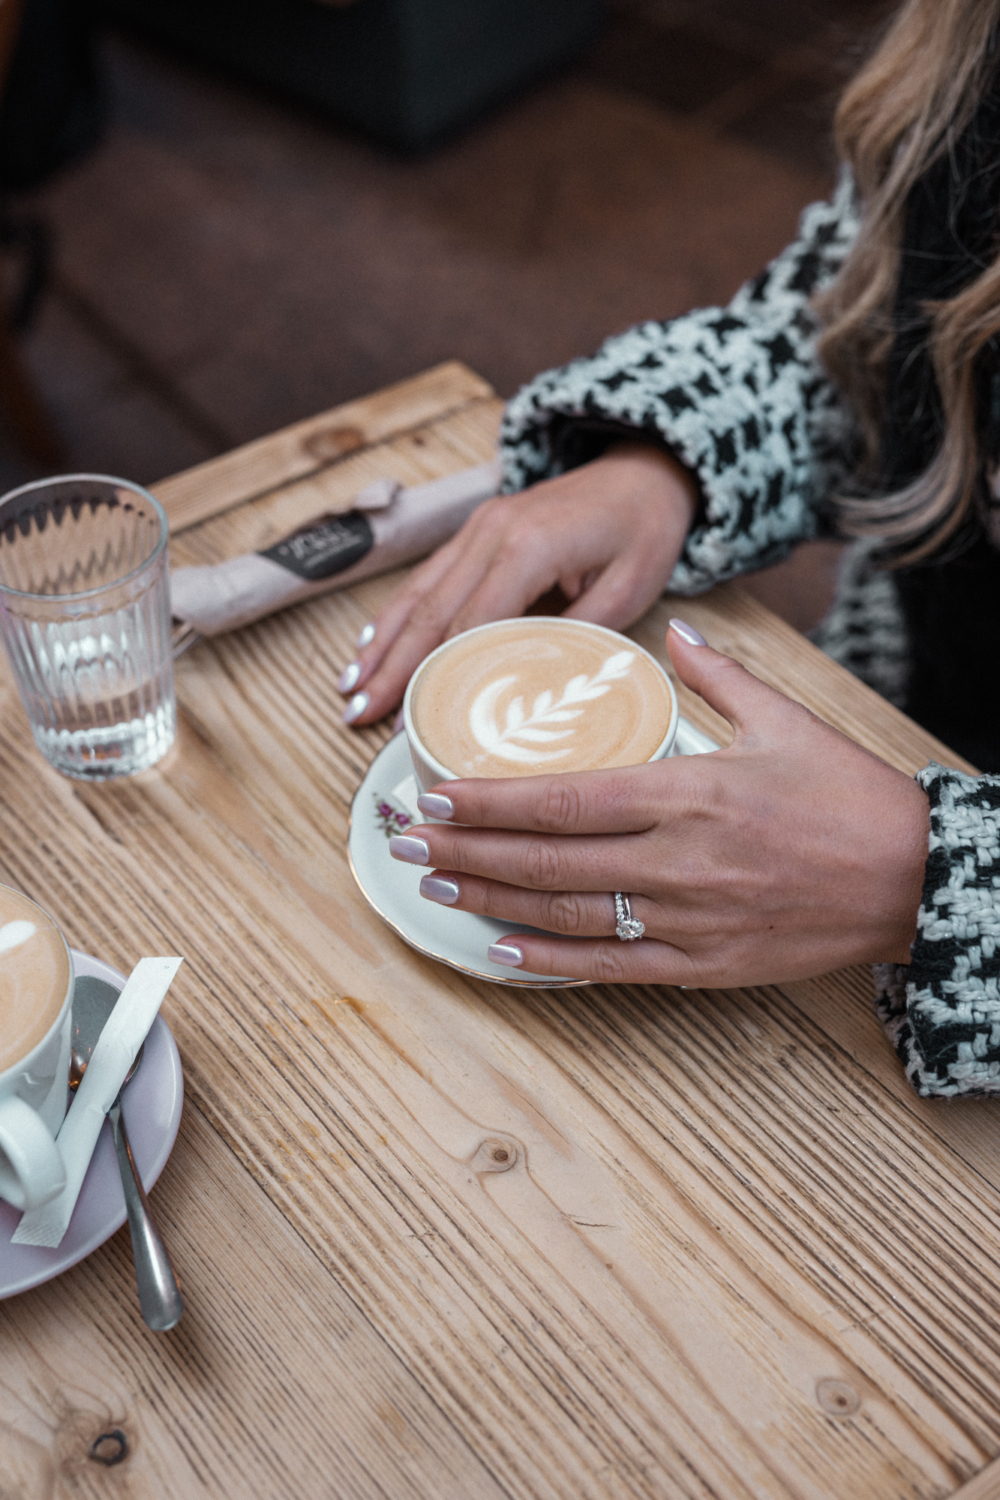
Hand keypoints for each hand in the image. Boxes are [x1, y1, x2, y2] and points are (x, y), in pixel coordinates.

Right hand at [339, 442, 696, 724]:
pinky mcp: (478, 529)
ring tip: (350, 687)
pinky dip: (397, 613)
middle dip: (392, 667)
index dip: (436, 676)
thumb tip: (532, 688)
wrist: (645, 468)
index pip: (469, 624)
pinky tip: (372, 643)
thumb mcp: (628, 591)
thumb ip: (577, 636)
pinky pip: (429, 575)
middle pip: (430, 612)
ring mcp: (480, 526)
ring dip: (382, 642)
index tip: (413, 718)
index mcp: (530, 547)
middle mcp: (493, 531)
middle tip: (359, 713)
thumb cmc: (643, 528)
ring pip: (419, 592)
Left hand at [389, 621, 930, 986]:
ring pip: (566, 913)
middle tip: (407, 843)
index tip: (437, 793)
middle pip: (548, 858)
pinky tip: (502, 950)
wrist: (917, 880)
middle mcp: (677, 858)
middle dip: (468, 850)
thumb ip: (719, 677)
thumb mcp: (788, 721)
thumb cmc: (851, 797)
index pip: (565, 798)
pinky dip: (551, 962)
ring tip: (437, 887)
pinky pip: (612, 967)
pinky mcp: (704, 964)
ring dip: (492, 900)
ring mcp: (687, 918)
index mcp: (690, 791)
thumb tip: (674, 632)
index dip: (492, 801)